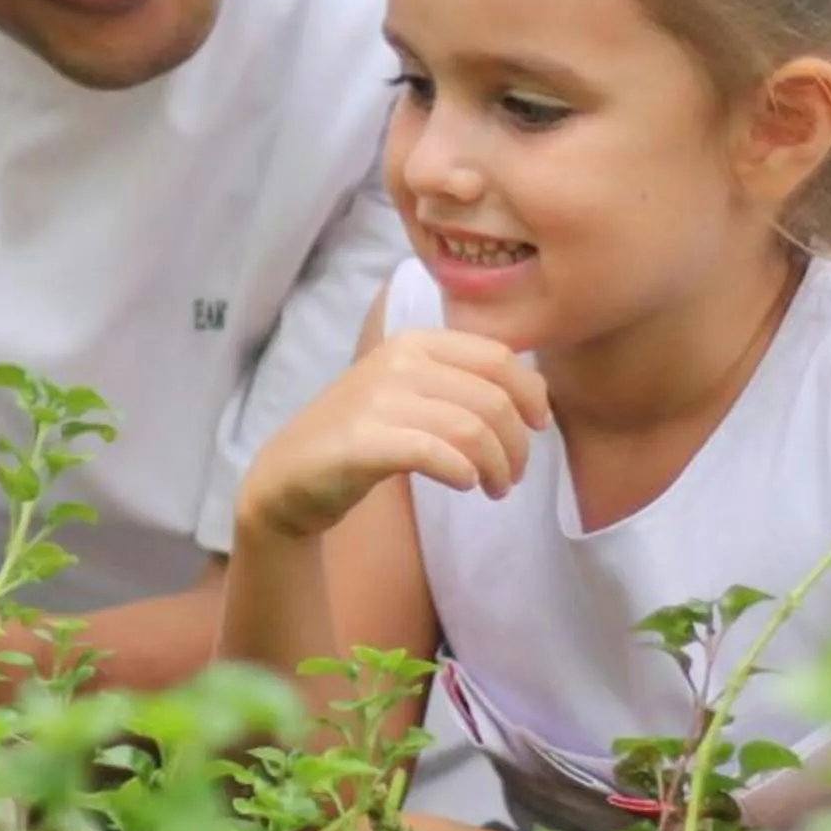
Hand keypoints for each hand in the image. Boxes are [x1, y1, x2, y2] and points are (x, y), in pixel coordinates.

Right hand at [238, 328, 548, 541]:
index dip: (531, 393)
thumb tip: (529, 389)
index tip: (539, 426)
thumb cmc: (362, 435)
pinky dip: (462, 472)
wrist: (291, 475)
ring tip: (494, 488)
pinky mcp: (364, 441)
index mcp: (413, 341)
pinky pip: (436, 453)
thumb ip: (457, 380)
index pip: (498, 356)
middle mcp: (397, 360)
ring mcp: (378, 399)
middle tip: (512, 475)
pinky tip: (465, 484)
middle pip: (493, 399)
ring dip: (497, 466)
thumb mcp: (408, 391)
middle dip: (517, 444)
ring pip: (472, 429)